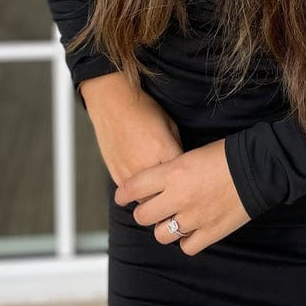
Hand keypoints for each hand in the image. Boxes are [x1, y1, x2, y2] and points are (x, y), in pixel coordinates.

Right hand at [80, 74, 182, 188]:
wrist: (113, 104)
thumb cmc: (143, 110)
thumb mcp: (170, 125)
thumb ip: (177, 149)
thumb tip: (182, 167)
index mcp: (163, 151)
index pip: (183, 178)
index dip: (189, 181)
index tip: (192, 182)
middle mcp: (146, 166)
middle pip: (166, 195)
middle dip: (173, 195)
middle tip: (178, 193)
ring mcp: (129, 174)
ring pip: (148, 201)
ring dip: (155, 198)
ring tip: (160, 191)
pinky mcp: (117, 177)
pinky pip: (132, 196)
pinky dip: (140, 194)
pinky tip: (145, 184)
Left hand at [114, 138, 249, 256]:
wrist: (257, 167)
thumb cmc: (226, 154)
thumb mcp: (191, 153)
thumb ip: (170, 171)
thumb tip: (155, 183)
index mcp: (172, 172)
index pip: (133, 188)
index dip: (124, 194)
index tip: (122, 197)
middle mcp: (178, 197)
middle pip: (143, 216)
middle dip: (144, 212)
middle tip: (151, 208)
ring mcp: (194, 218)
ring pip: (161, 235)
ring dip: (164, 227)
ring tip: (173, 219)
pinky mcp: (210, 232)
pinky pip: (186, 247)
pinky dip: (187, 240)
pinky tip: (192, 229)